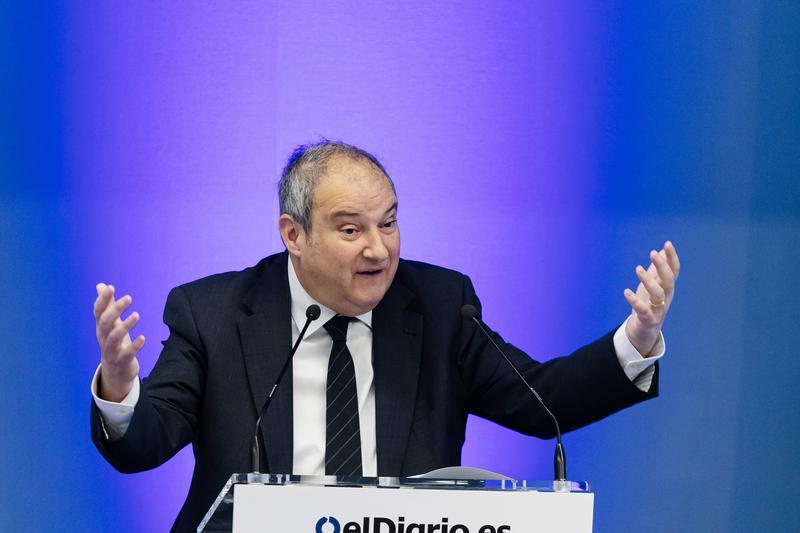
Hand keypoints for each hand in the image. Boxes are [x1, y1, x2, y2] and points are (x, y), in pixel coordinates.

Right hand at [94, 283, 144, 401]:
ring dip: (125, 326)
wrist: (115, 372)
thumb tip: (101, 285)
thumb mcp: (110, 324)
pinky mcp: (122, 361)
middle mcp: (103, 337)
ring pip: (113, 338)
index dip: (103, 300)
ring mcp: (111, 350)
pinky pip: (127, 354)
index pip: (98, 311)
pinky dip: (134, 346)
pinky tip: (143, 338)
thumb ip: (107, 305)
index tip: (111, 287)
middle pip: (105, 322)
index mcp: (101, 327)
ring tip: (136, 314)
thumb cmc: (114, 342)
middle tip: (129, 297)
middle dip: (115, 309)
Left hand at [623, 241, 680, 355]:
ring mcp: (659, 309)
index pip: (674, 270)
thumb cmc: (649, 304)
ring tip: (638, 268)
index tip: (667, 243)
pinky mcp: (649, 320)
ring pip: (658, 294)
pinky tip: (626, 292)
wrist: (644, 331)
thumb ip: (657, 269)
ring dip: (649, 280)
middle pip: (669, 280)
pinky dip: (635, 301)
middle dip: (662, 266)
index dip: (672, 257)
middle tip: (653, 253)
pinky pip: (644, 310)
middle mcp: (666, 297)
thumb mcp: (653, 285)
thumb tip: (660, 250)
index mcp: (667, 287)